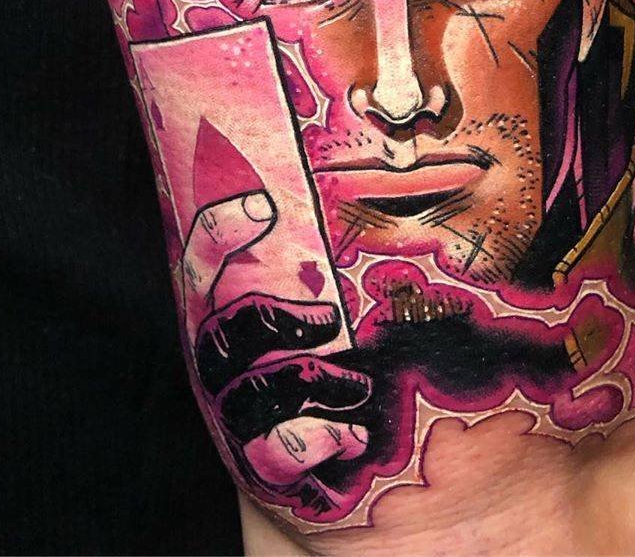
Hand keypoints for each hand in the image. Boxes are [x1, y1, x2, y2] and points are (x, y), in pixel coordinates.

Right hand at [180, 191, 371, 486]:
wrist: (356, 465)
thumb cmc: (362, 354)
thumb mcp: (350, 292)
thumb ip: (351, 240)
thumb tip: (431, 171)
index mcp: (232, 305)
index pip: (204, 260)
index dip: (220, 230)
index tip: (265, 207)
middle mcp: (223, 358)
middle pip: (218, 335)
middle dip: (279, 322)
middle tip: (334, 318)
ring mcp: (238, 412)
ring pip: (250, 396)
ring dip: (314, 386)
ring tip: (361, 386)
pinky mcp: (263, 463)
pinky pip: (275, 456)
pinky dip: (319, 443)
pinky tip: (355, 436)